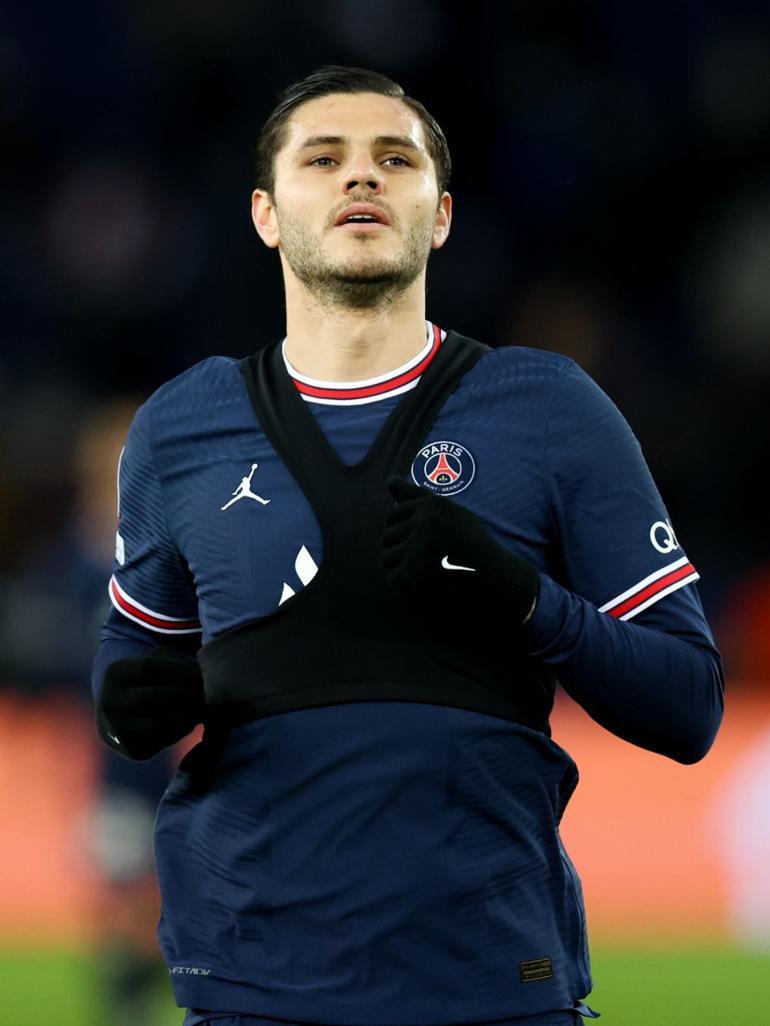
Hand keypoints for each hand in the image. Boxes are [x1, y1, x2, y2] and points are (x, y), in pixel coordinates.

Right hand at [96, 647, 204, 759]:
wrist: (122, 712)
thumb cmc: (149, 679)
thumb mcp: (156, 661)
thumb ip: (175, 662)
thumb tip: (201, 675)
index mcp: (115, 674)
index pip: (147, 669)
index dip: (178, 670)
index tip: (199, 672)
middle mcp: (111, 703)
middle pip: (149, 699)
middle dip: (184, 695)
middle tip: (204, 693)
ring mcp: (119, 729)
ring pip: (158, 725)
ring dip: (187, 716)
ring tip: (201, 708)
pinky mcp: (133, 749)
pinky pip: (163, 741)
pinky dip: (182, 730)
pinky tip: (190, 721)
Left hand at [382, 476, 539, 625]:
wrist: (497, 583)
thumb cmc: (471, 547)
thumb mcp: (449, 515)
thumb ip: (417, 496)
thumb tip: (389, 479)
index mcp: (433, 505)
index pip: (393, 516)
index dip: (405, 533)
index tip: (426, 543)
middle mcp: (426, 522)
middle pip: (387, 537)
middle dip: (402, 551)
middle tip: (432, 562)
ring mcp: (420, 548)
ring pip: (387, 558)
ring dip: (402, 569)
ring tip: (430, 574)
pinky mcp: (416, 573)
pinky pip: (394, 579)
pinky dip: (406, 588)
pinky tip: (429, 588)